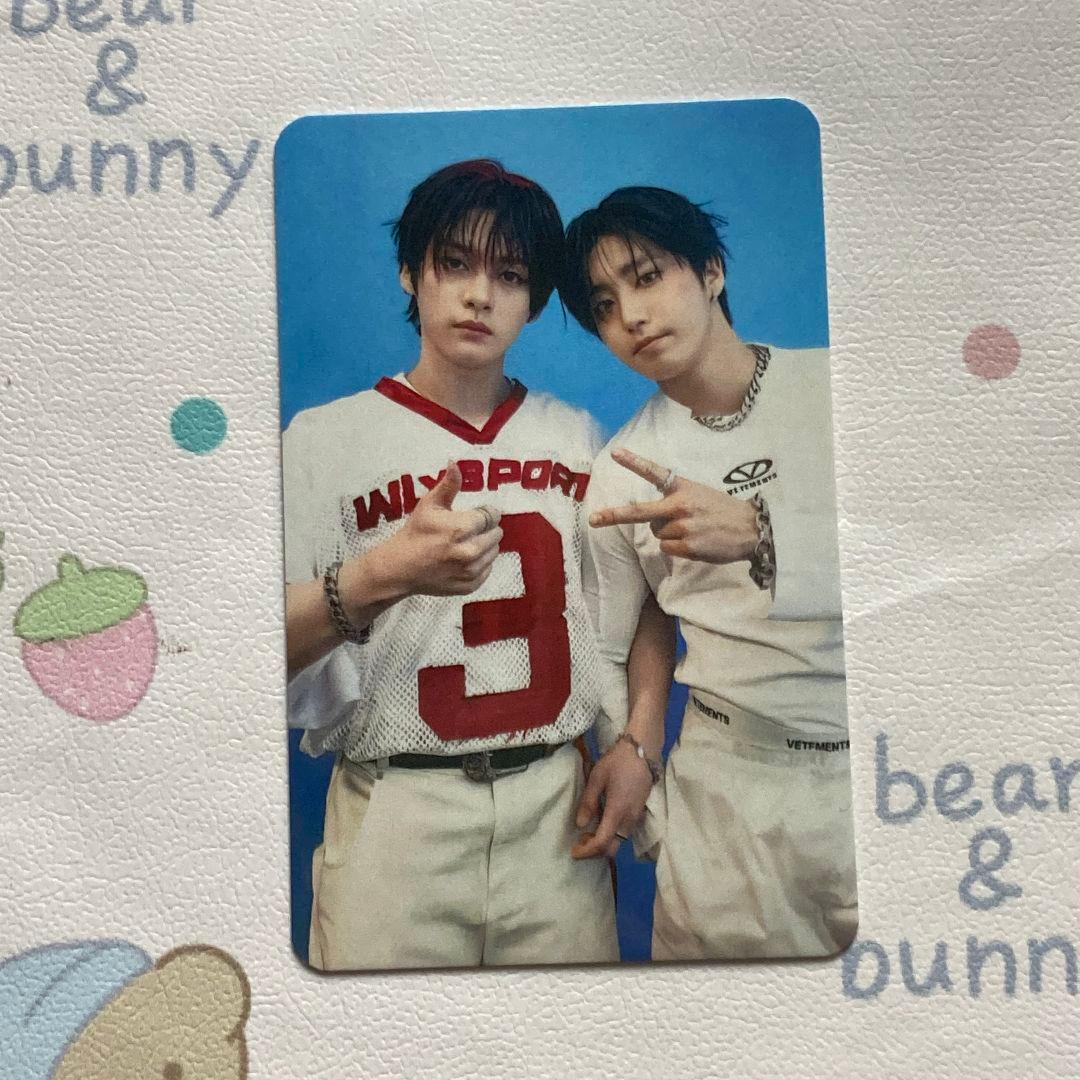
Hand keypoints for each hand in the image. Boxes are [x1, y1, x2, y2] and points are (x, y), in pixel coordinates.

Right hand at [347, 461, 502, 607]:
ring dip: (485, 545)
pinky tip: (465, 558)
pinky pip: (487, 570)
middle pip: (496, 534)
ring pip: (494, 552)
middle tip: (469, 529)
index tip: (476, 513)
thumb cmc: (415, 533)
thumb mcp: (429, 505)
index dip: (485, 513)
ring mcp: (471, 571)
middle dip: (486, 529)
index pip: (491, 516)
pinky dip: (480, 563)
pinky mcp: (470, 586)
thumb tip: (455, 463)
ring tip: (466, 543)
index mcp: (463, 528)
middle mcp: (471, 551)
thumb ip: (448, 485)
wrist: (401, 567)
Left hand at [572, 738, 653, 859]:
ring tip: (587, 833)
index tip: (573, 852)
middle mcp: (629, 820)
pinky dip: (611, 836)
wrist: (643, 751)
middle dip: (594, 852)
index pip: (602, 843)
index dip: (587, 851)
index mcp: (617, 811)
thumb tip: (580, 824)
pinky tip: (601, 825)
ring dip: (603, 844)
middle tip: (579, 843)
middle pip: (612, 848)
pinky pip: (624, 834)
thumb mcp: (597, 778)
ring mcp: (636, 818)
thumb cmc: (618, 762)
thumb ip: (588, 802)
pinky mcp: (639, 813)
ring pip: (619, 842)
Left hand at [590, 448, 757, 563]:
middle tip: (594, 519)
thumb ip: (676, 501)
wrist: (753, 528)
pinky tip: (696, 543)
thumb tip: (654, 522)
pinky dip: (677, 549)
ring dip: (668, 535)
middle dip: (614, 515)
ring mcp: (684, 526)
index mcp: (683, 487)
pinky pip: (667, 549)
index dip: (634, 463)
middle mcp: (680, 505)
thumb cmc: (723, 511)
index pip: (655, 472)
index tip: (616, 454)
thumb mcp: (700, 494)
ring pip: (657, 534)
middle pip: (640, 512)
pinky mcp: (689, 546)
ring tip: (693, 531)